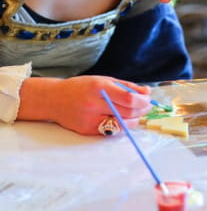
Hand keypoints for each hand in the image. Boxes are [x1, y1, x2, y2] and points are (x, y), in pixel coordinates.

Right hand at [18, 76, 151, 134]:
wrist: (54, 99)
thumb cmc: (82, 87)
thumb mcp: (105, 80)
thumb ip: (127, 87)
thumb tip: (147, 92)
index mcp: (99, 88)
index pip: (128, 98)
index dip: (142, 101)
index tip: (148, 100)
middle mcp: (93, 105)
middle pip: (127, 112)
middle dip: (141, 110)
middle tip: (146, 106)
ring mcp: (89, 120)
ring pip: (121, 124)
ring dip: (134, 119)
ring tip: (136, 113)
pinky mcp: (87, 131)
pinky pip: (111, 130)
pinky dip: (121, 125)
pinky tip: (124, 119)